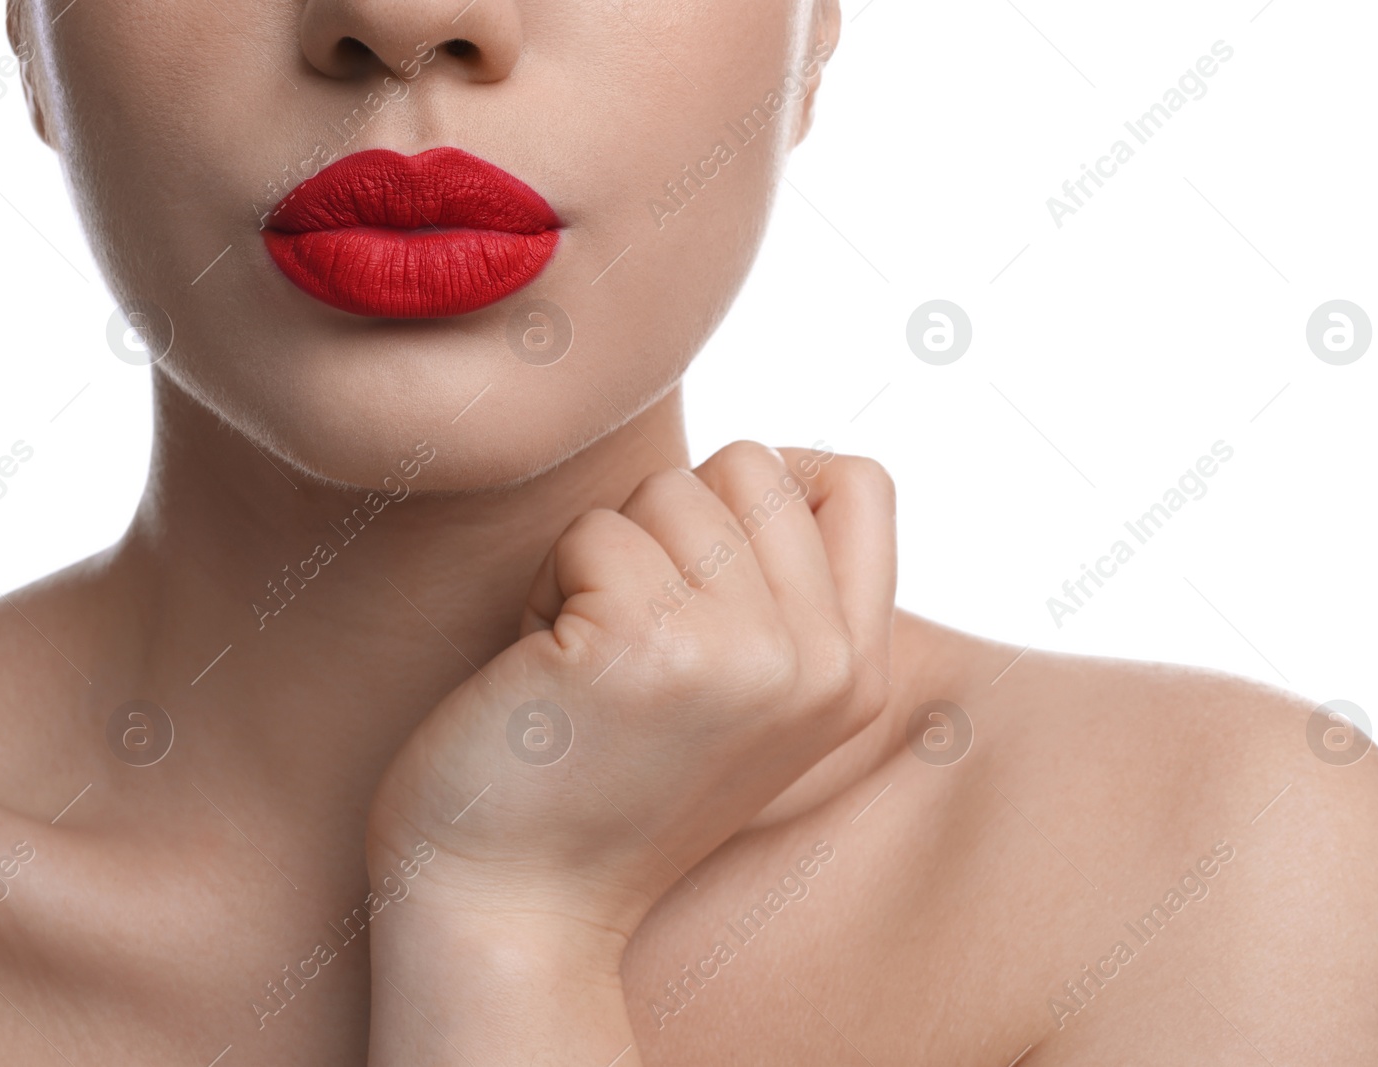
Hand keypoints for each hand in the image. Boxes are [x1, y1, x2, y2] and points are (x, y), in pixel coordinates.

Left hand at [364, 442, 895, 943]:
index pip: (859, 482)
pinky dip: (548, 587)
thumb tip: (773, 464)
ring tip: (591, 657)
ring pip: (667, 488)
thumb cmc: (609, 785)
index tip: (703, 556)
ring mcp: (739, 653)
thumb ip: (790, 597)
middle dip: (670, 525)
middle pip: (750, 468)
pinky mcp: (643, 643)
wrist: (517, 908)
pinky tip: (549, 672)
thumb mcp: (752, 702)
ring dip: (603, 558)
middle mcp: (819, 663)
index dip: (773, 484)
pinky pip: (593, 532)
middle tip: (635, 627)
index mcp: (858, 674)